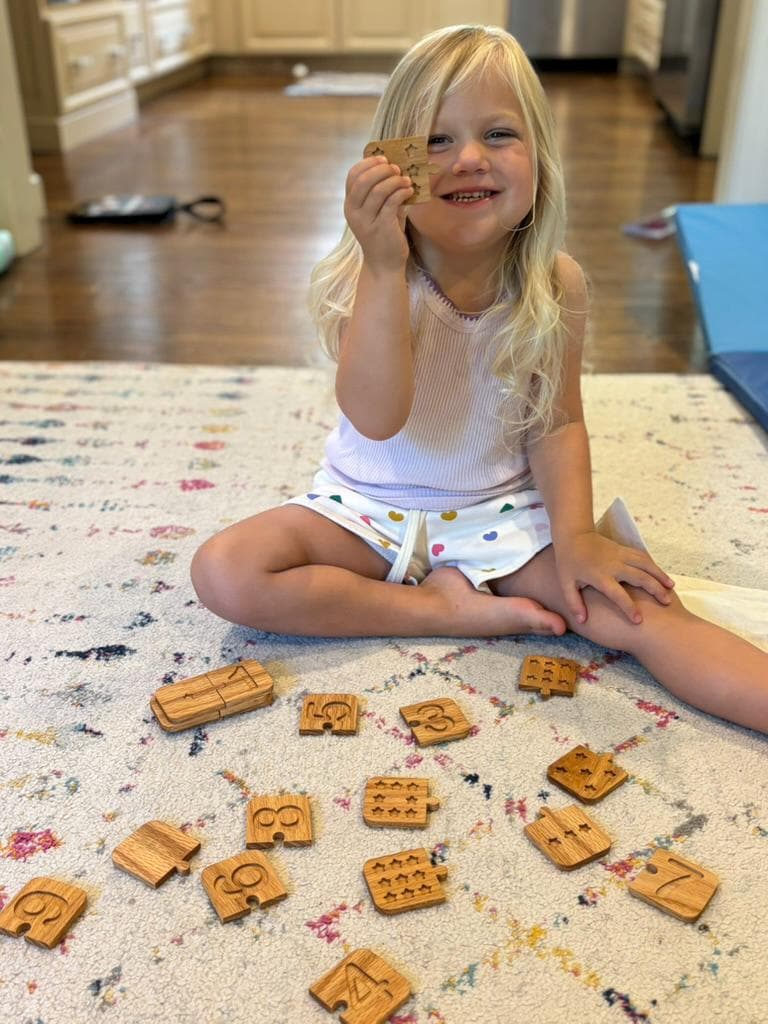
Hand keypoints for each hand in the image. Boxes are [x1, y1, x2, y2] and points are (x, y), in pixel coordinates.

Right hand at [344, 155, 412, 271]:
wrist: (384, 265)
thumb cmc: (382, 235)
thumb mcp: (377, 212)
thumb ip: (381, 192)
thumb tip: (396, 168)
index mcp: (350, 205)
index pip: (353, 175)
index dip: (368, 163)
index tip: (384, 159)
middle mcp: (354, 212)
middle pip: (364, 179)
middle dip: (382, 169)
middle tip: (397, 169)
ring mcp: (366, 220)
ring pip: (378, 190)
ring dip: (395, 180)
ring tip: (406, 181)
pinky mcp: (381, 227)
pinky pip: (391, 202)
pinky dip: (402, 192)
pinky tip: (409, 191)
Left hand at [554, 531, 674, 624]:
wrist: (573, 535)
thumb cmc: (568, 562)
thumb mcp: (566, 584)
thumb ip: (574, 603)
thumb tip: (582, 620)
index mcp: (600, 576)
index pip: (617, 594)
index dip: (628, 608)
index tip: (638, 620)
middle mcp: (614, 565)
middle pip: (639, 578)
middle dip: (655, 590)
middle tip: (667, 602)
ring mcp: (620, 554)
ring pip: (645, 564)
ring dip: (659, 575)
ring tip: (671, 587)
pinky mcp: (624, 548)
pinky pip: (642, 556)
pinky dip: (654, 565)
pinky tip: (662, 575)